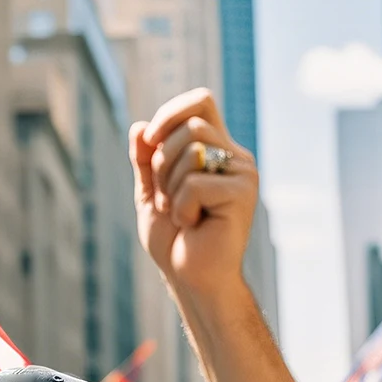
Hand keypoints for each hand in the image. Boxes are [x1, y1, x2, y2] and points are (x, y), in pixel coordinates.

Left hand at [129, 89, 257, 296]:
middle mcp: (234, 157)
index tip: (148, 141)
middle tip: (165, 199)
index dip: (170, 113)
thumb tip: (138, 127)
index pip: (200, 102)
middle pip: (191, 124)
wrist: (190, 279)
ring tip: (181, 214)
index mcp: (216, 151)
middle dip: (162, 161)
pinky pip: (195, 182)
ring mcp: (242, 173)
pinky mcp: (242, 193)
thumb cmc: (175, 242)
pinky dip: (182, 207)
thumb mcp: (151, 194)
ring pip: (193, 148)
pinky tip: (194, 226)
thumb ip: (145, 161)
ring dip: (171, 185)